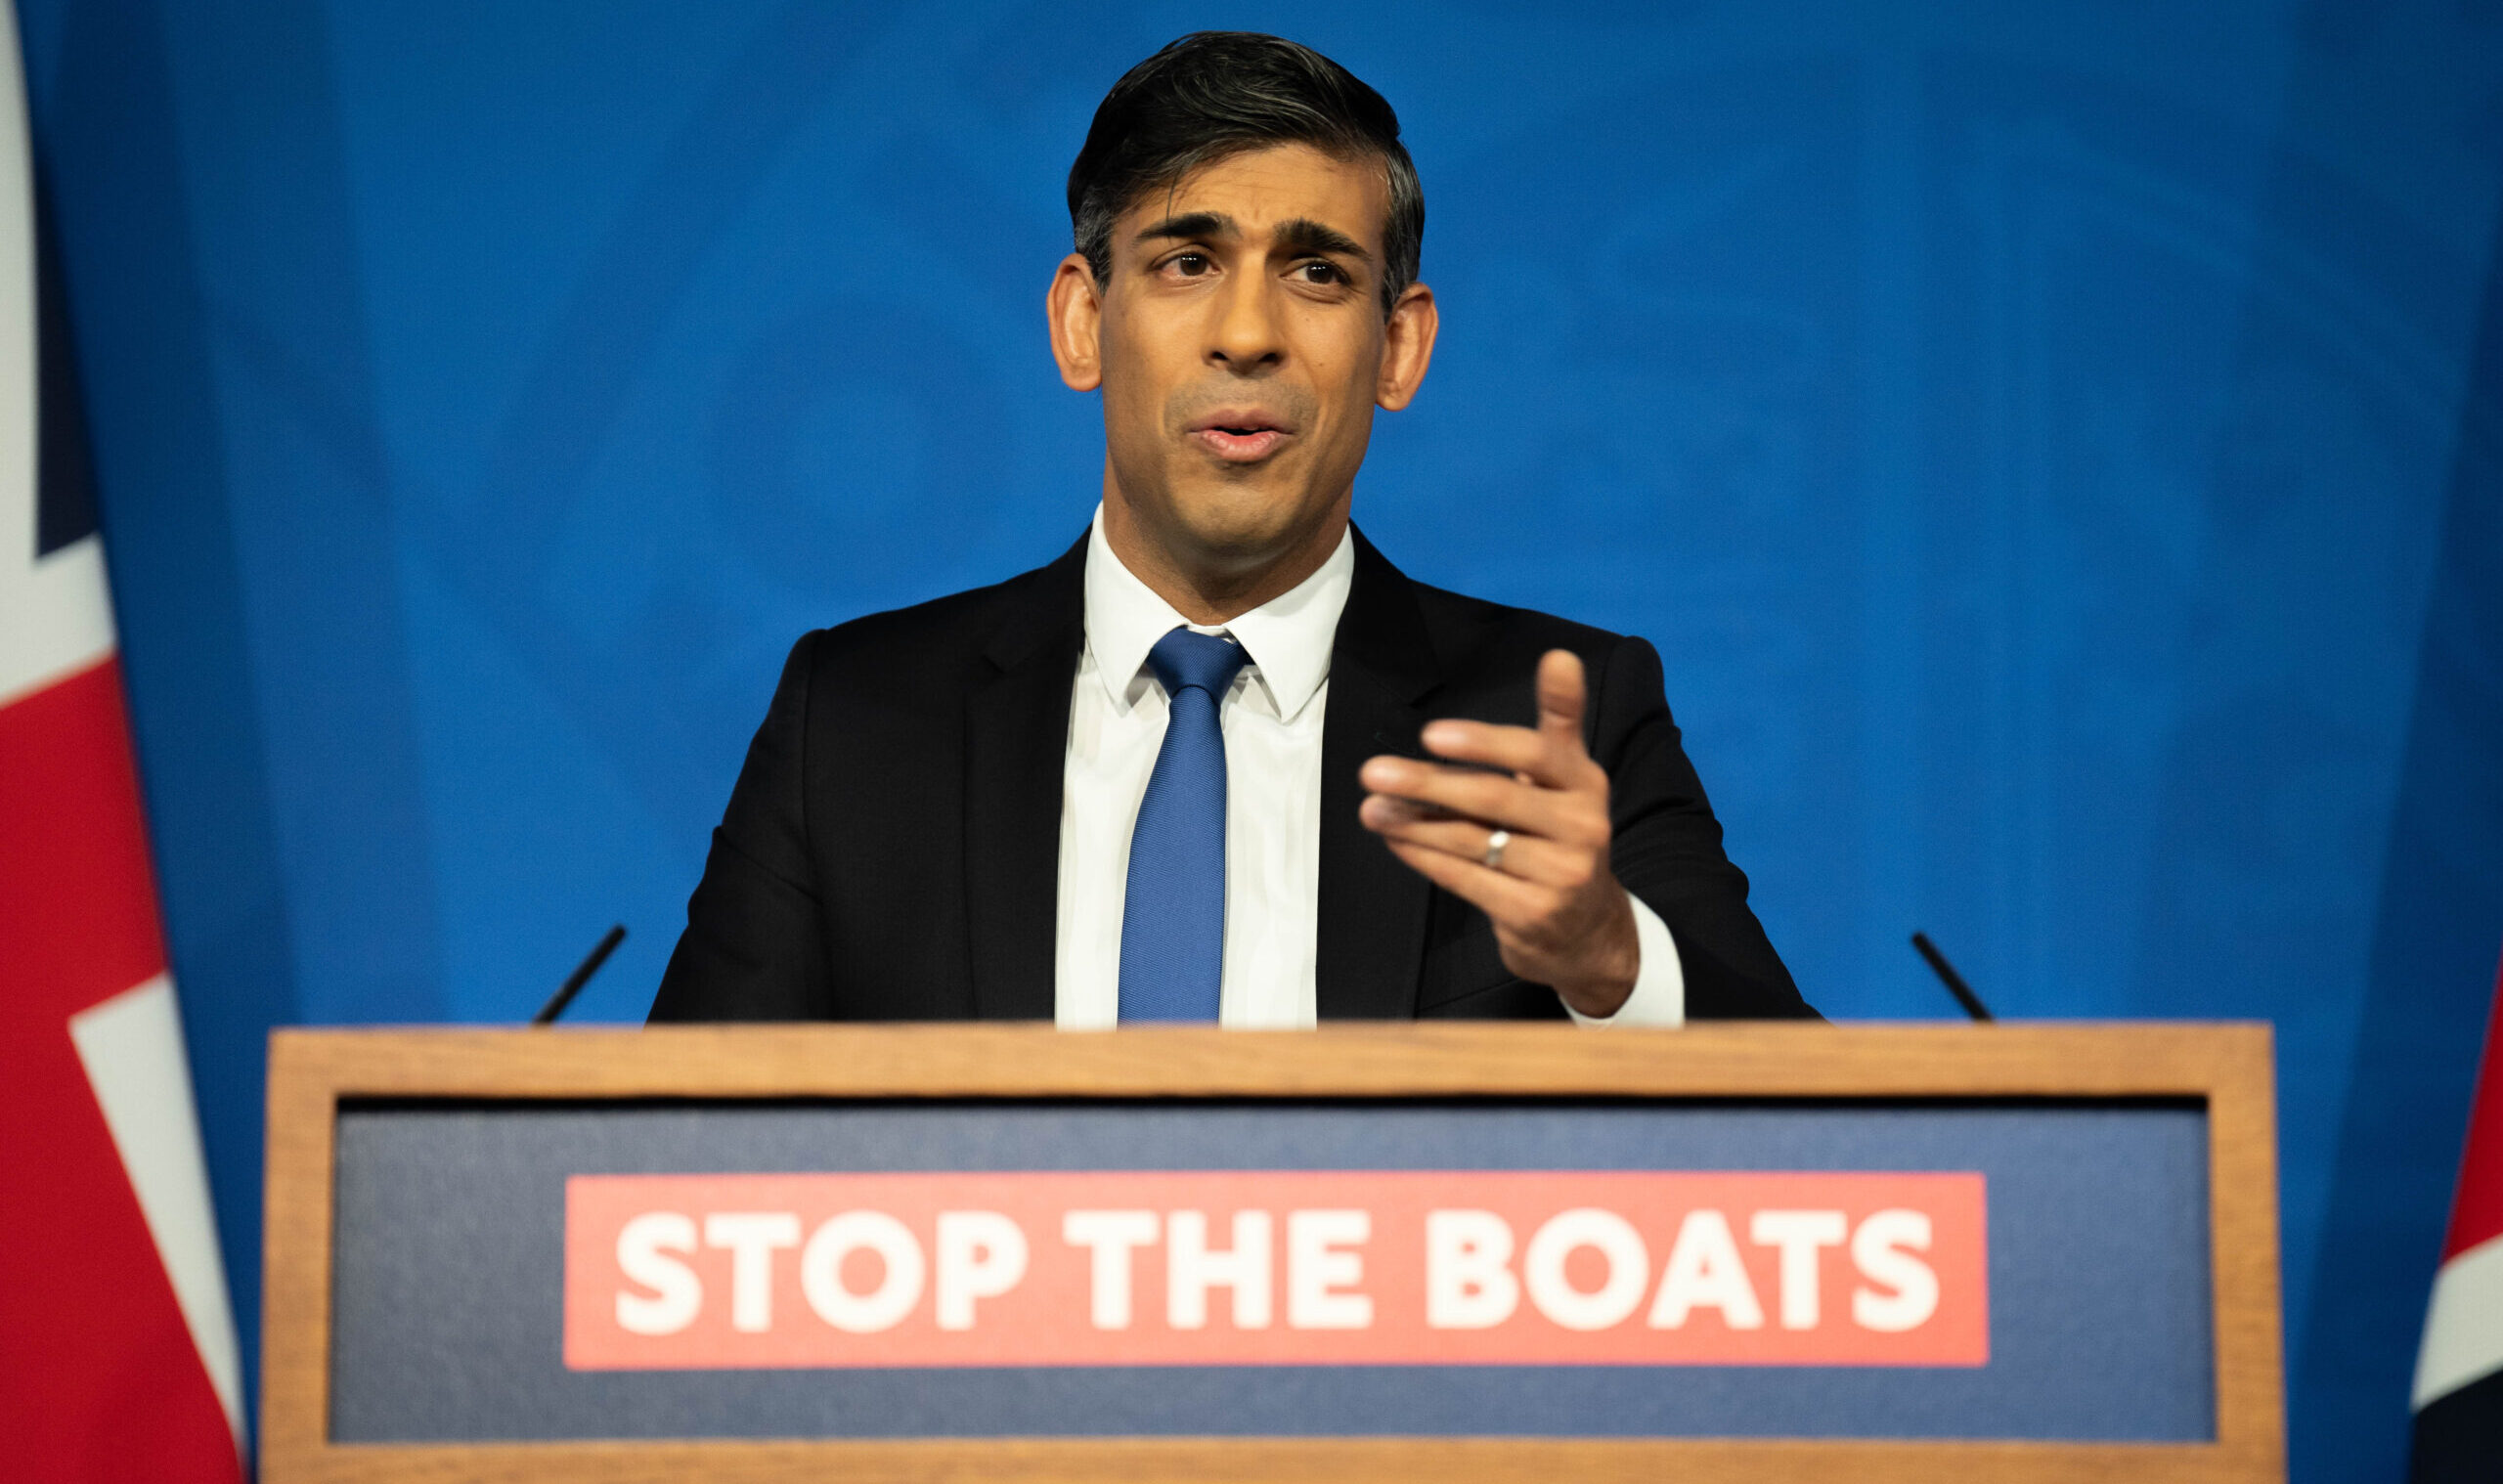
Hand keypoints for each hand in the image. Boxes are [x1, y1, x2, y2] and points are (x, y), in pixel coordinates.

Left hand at [1357, 649, 1639, 1016]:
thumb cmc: (1562, 836)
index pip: (1537, 753)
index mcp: (1585, 783)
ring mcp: (1560, 874)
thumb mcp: (1569, 779)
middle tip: (1374, 771)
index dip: (1484, 743)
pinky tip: (1396, 840)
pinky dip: (1426, 858)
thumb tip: (1559, 655)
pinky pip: (1467, 880)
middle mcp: (1582, 827)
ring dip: (1414, 823)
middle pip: (1496, 798)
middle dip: (1429, 783)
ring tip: (1371, 808)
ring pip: (1474, 841)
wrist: (1588, 929)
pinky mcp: (1533, 914)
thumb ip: (1559, 721)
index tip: (1431, 735)